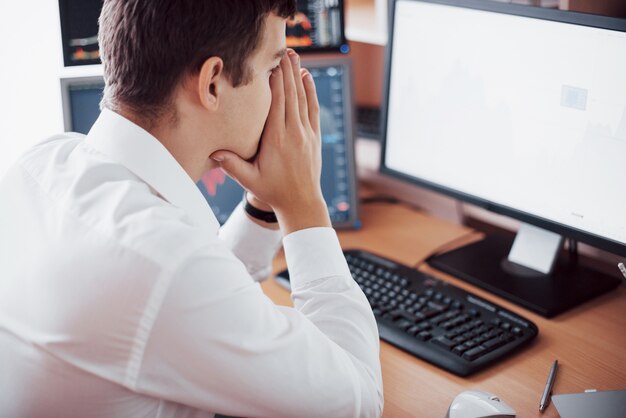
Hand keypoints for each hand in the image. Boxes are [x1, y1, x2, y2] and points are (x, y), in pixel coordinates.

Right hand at [211, 50, 329, 233]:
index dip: (274, 82)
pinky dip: (310, 92)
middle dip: (286, 71)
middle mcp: (294, 133)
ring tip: (294, 56)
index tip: (270, 64)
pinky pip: (312, 109)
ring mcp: (306, 134)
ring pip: (302, 99)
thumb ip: (232, 166)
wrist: (301, 203)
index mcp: (276, 140)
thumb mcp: (250, 181)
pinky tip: (307, 78)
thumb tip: (213, 153)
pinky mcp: (314, 137)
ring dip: (298, 76)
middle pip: (290, 95)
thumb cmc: (273, 191)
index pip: (276, 104)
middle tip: (283, 51)